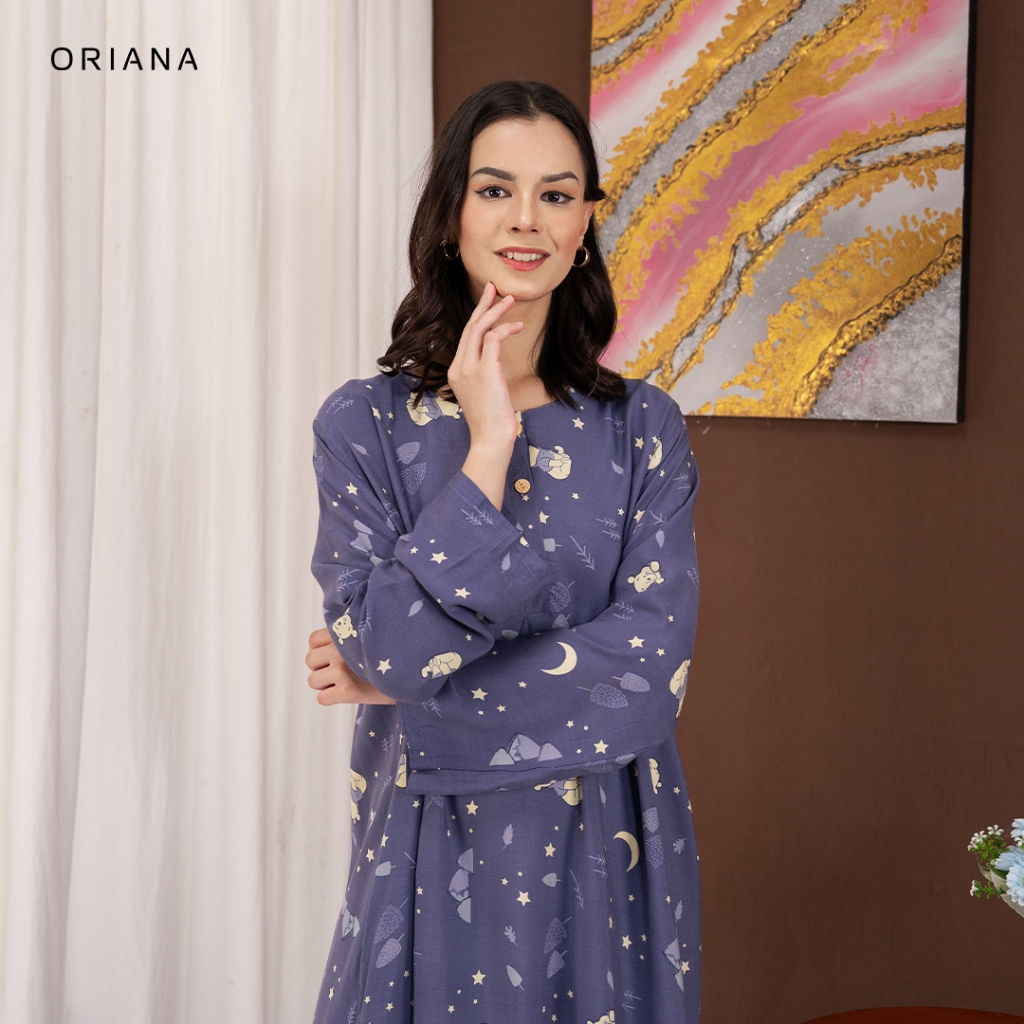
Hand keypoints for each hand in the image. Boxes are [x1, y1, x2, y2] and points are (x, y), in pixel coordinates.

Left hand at [305, 628, 395, 705]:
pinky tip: (347, 694)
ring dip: (325, 685)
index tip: (334, 656)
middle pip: (310, 660)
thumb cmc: (386, 659)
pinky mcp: (348, 691)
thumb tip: (318, 647)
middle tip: (340, 671)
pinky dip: (331, 699)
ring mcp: (343, 670)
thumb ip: (345, 636)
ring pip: (313, 680)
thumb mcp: (366, 638)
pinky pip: (322, 699)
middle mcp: (342, 649)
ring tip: (345, 682)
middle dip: (321, 668)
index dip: (320, 650)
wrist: (408, 678)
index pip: (313, 640)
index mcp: (346, 633)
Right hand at [447, 282, 522, 506]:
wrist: (490, 439)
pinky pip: (493, 339)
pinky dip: (505, 329)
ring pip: (479, 329)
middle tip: (495, 288)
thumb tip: (494, 367)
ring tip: (510, 299)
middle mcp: (459, 367)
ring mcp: (469, 369)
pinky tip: (517, 327)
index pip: (466, 338)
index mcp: (456, 371)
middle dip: (483, 305)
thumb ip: (484, 377)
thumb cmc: (491, 422)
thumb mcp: (484, 394)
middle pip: (469, 328)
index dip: (477, 318)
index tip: (488, 304)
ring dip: (495, 311)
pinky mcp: (485, 371)